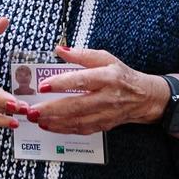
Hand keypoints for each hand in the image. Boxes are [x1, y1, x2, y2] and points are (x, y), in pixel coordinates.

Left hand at [27, 46, 167, 134]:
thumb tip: (59, 49)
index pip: (82, 80)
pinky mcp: (104, 125)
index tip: (43, 85)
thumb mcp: (105, 58)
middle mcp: (107, 97)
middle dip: (52, 109)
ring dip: (54, 121)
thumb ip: (82, 55)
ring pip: (77, 120)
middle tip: (33, 109)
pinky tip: (48, 125)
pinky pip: (81, 129)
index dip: (62, 83)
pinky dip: (63, 129)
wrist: (144, 97)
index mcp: (108, 77)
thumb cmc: (122, 75)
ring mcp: (106, 114)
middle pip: (77, 105)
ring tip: (36, 118)